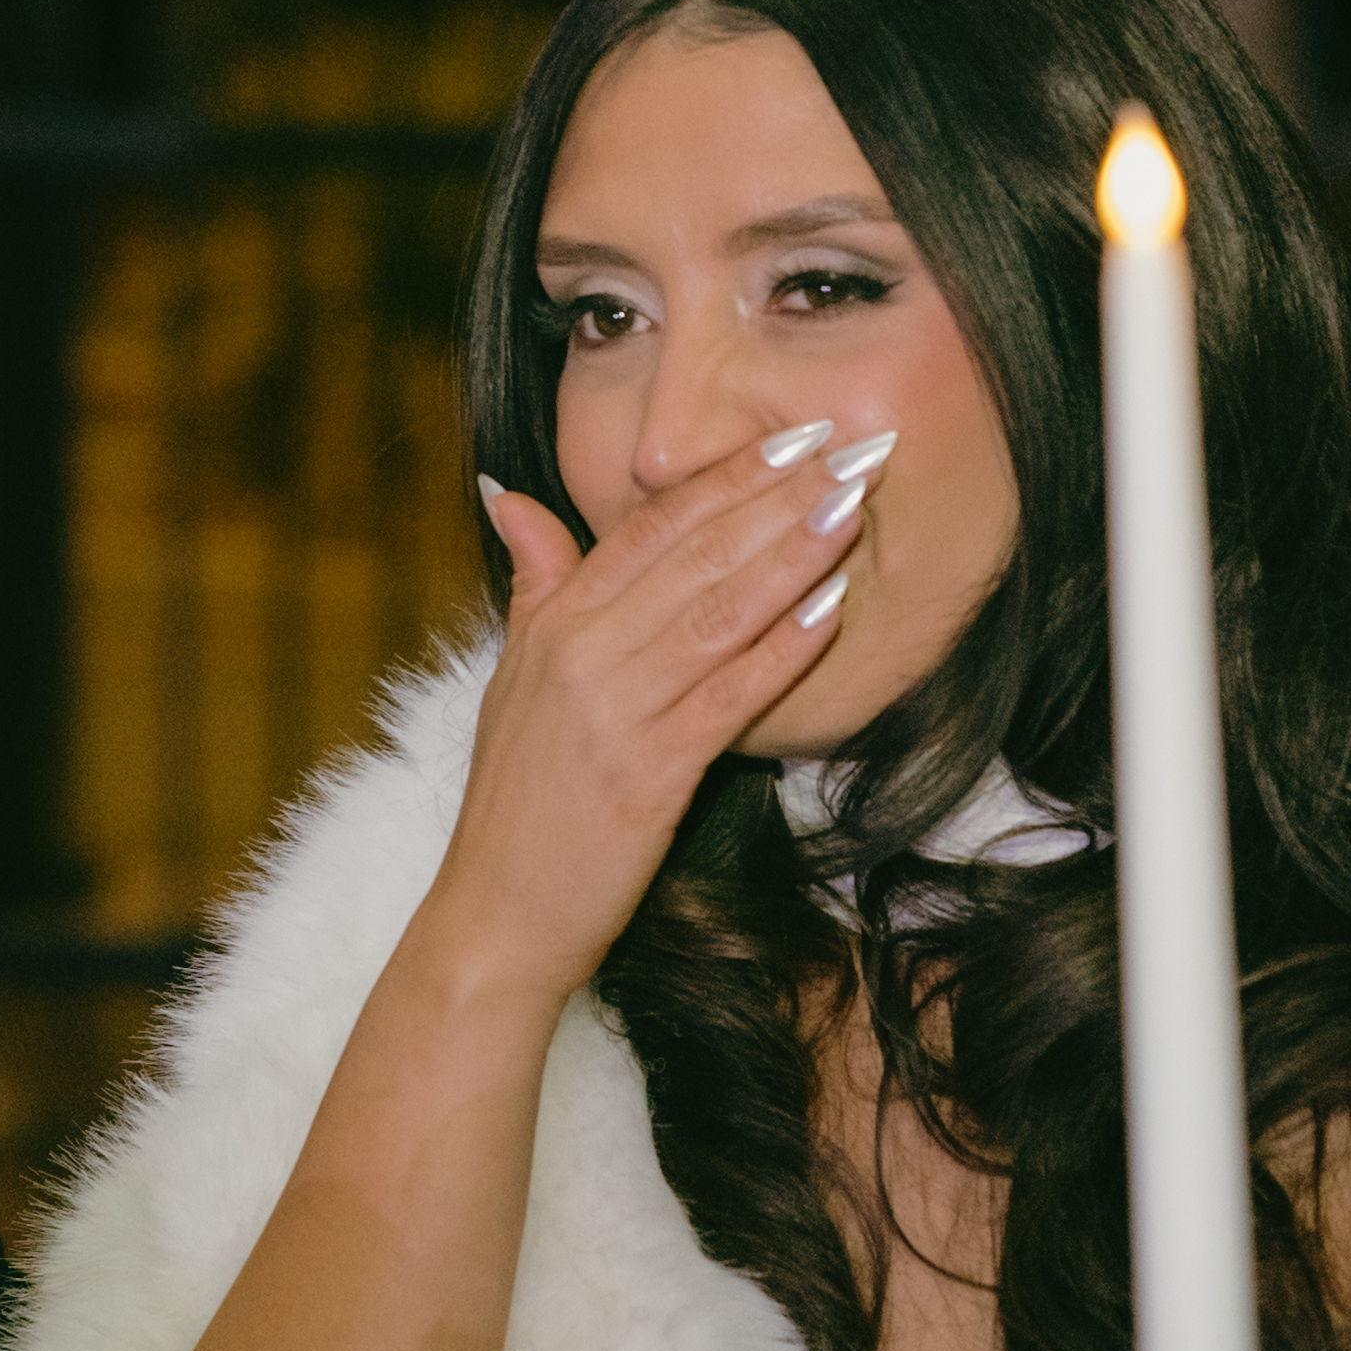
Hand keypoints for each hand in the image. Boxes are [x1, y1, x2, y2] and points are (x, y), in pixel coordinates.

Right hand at [415, 424, 890, 1015]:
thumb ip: (533, 582)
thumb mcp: (514, 678)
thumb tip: (510, 496)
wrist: (497, 915)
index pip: (653, 526)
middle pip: (695, 554)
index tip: (795, 435)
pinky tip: (833, 610)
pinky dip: (783, 649)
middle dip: (779, 495)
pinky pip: (730, 695)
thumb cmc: (515, 802)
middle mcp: (582, 653)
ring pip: (718, 611)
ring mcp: (616, 710)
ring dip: (792, 554)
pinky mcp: (650, 772)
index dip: (727, 476)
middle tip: (853, 447)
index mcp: (555, 624)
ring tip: (852, 505)